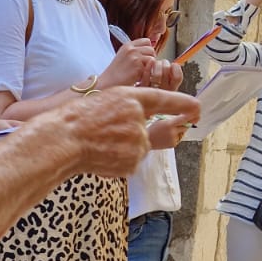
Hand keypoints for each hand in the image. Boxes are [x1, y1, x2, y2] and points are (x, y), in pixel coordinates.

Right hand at [63, 86, 198, 178]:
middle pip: (145, 130)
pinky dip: (117, 162)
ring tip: (99, 145)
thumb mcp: (105, 100)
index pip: (164, 98)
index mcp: (131, 98)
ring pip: (137, 148)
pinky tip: (101, 156)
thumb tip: (141, 124)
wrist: (64, 140)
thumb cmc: (77, 119)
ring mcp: (137, 141)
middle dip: (130, 136)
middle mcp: (139, 119)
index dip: (183, 103)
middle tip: (105, 135)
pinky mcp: (132, 161)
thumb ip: (128, 108)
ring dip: (122, 149)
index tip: (197, 107)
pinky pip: (129, 162)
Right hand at [98, 38, 162, 89]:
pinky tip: (138, 77)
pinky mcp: (138, 65)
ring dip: (149, 66)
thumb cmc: (117, 73)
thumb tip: (150, 50)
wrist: (109, 83)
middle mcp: (131, 49)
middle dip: (150, 59)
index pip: (146, 41)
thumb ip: (134, 52)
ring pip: (152, 57)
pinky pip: (150, 66)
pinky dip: (146, 72)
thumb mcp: (124, 57)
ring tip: (140, 73)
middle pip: (151, 49)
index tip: (144, 59)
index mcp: (127, 45)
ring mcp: (134, 56)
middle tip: (143, 68)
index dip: (148, 50)